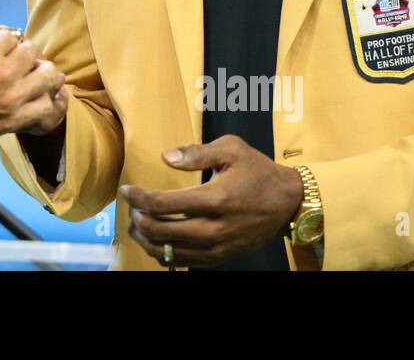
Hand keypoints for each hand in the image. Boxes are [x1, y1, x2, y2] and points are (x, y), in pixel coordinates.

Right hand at [0, 23, 66, 154]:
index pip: (11, 36)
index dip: (9, 44)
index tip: (6, 53)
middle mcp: (1, 68)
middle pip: (32, 52)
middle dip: (28, 58)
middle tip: (24, 67)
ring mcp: (10, 94)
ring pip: (48, 76)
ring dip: (45, 77)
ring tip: (39, 82)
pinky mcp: (13, 119)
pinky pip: (44, 107)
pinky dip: (44, 104)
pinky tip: (36, 104)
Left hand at [119, 135, 303, 267]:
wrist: (288, 203)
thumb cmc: (258, 171)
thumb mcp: (232, 149)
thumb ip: (197, 152)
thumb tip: (165, 157)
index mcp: (215, 199)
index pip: (163, 204)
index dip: (137, 197)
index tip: (125, 190)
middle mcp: (215, 228)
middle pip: (160, 231)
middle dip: (137, 219)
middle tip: (131, 206)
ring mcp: (218, 247)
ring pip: (169, 252)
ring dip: (146, 239)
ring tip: (138, 223)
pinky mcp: (221, 258)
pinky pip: (183, 263)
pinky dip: (164, 253)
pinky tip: (157, 239)